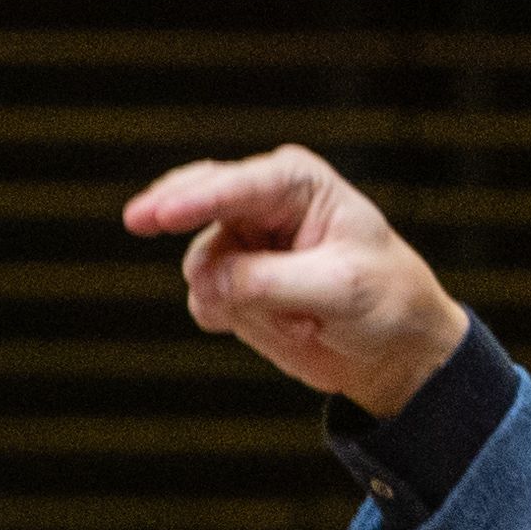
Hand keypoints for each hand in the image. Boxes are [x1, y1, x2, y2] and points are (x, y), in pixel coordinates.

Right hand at [119, 145, 472, 416]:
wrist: (393, 347)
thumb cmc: (384, 299)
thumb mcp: (339, 288)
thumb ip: (270, 281)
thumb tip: (209, 284)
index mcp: (296, 182)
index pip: (236, 185)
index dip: (194, 199)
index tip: (159, 215)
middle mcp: (260, 204)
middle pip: (194, 200)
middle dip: (172, 211)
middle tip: (138, 219)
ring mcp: (240, 244)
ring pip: (202, 267)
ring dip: (240, 302)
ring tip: (299, 319)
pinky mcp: (229, 284)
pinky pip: (203, 300)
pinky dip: (233, 320)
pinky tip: (279, 327)